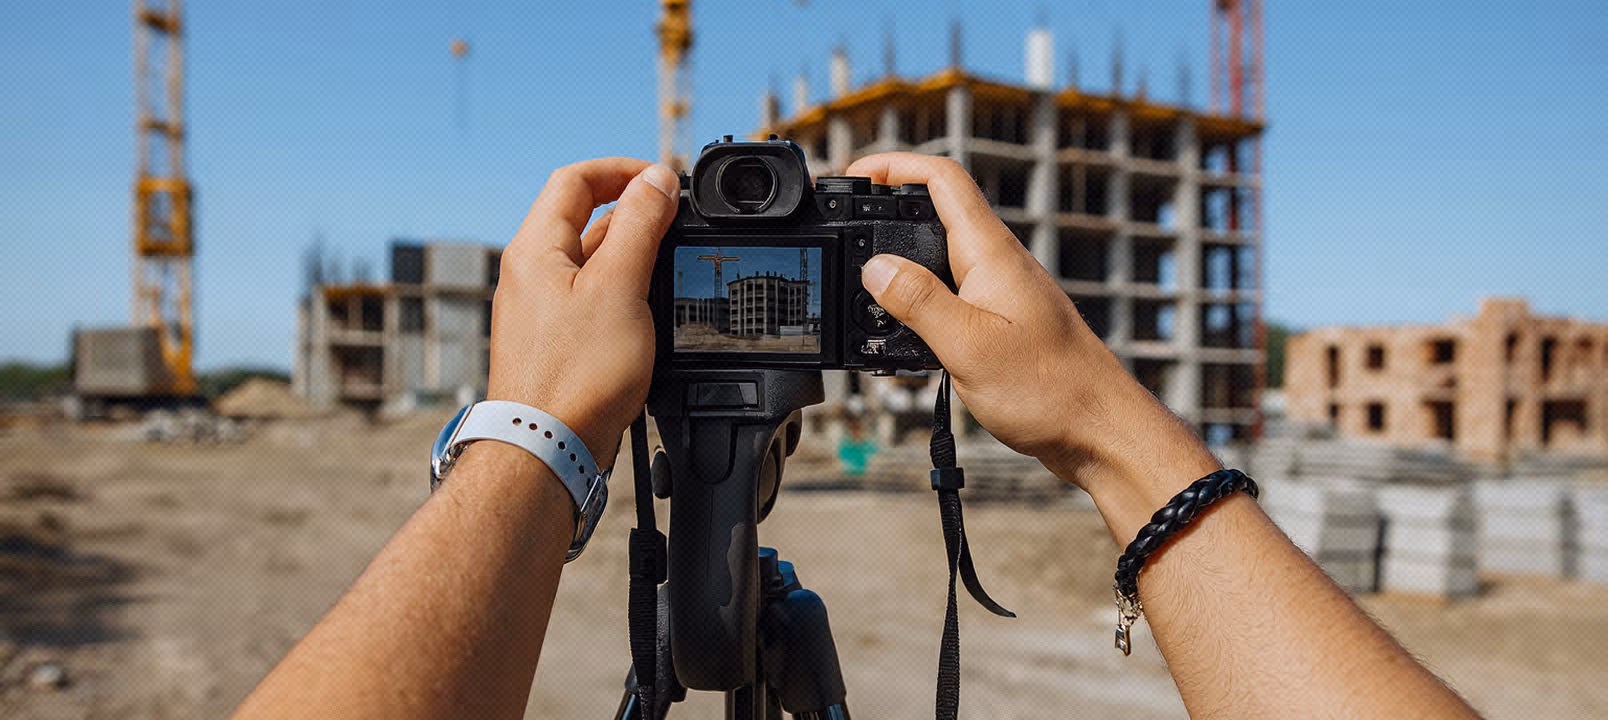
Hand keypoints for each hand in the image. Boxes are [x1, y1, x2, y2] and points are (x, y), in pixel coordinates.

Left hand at [487, 158, 679, 464]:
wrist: (546, 448)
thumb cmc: (576, 375)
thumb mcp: (620, 286)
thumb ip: (640, 226)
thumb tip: (657, 180)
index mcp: (535, 248)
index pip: (575, 179)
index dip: (623, 171)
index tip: (664, 182)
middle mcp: (530, 274)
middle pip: (583, 218)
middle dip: (634, 215)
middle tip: (677, 226)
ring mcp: (539, 311)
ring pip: (590, 263)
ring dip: (632, 257)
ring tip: (669, 273)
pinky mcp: (554, 345)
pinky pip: (592, 302)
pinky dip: (624, 296)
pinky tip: (650, 318)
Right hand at [849, 153, 1215, 495]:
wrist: (1097, 427)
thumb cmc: (1048, 389)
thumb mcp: (968, 345)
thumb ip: (918, 302)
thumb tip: (875, 266)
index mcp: (991, 253)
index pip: (943, 179)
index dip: (895, 164)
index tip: (856, 175)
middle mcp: (998, 262)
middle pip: (937, 210)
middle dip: (887, 210)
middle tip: (847, 228)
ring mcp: (1001, 290)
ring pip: (941, 255)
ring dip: (901, 260)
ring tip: (863, 284)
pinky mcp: (1002, 319)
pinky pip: (951, 292)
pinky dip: (919, 299)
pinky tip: (903, 328)